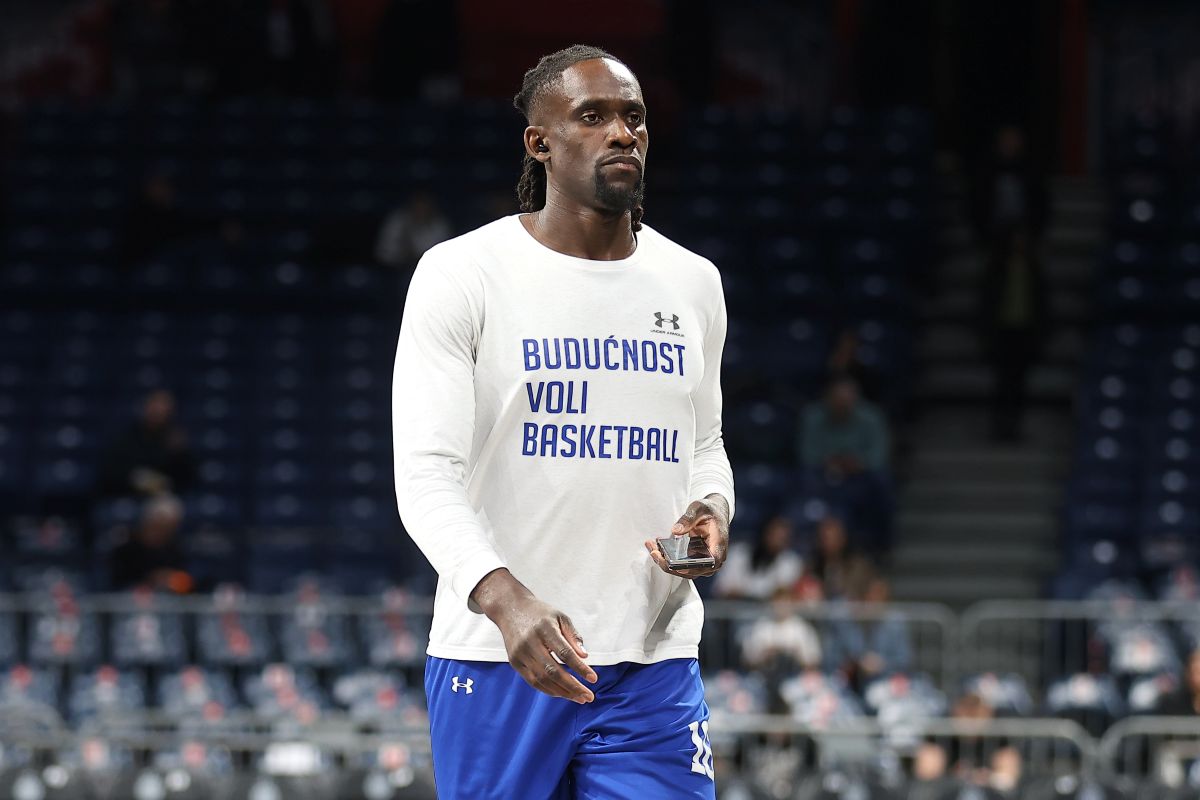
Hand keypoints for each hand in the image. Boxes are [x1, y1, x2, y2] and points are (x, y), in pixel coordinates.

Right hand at [471, 569, 597, 702]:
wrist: (510, 609)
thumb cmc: (540, 614)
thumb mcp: (560, 617)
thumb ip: (573, 636)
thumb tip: (585, 657)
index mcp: (545, 628)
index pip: (565, 653)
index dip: (580, 668)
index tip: (593, 679)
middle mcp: (530, 642)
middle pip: (553, 670)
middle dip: (573, 686)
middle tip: (589, 696)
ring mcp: (520, 654)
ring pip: (542, 679)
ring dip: (562, 692)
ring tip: (579, 698)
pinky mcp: (514, 662)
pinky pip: (532, 681)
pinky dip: (548, 690)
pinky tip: (562, 693)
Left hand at [644, 494, 729, 578]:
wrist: (714, 512)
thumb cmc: (710, 511)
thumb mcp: (700, 508)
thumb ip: (688, 518)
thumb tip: (676, 530)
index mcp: (718, 548)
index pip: (707, 564)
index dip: (691, 567)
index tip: (675, 565)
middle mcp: (712, 560)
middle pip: (690, 571)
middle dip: (669, 564)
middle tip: (654, 552)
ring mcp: (703, 563)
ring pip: (682, 570)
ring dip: (665, 562)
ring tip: (652, 548)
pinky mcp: (694, 562)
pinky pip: (679, 566)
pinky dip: (666, 559)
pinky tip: (655, 547)